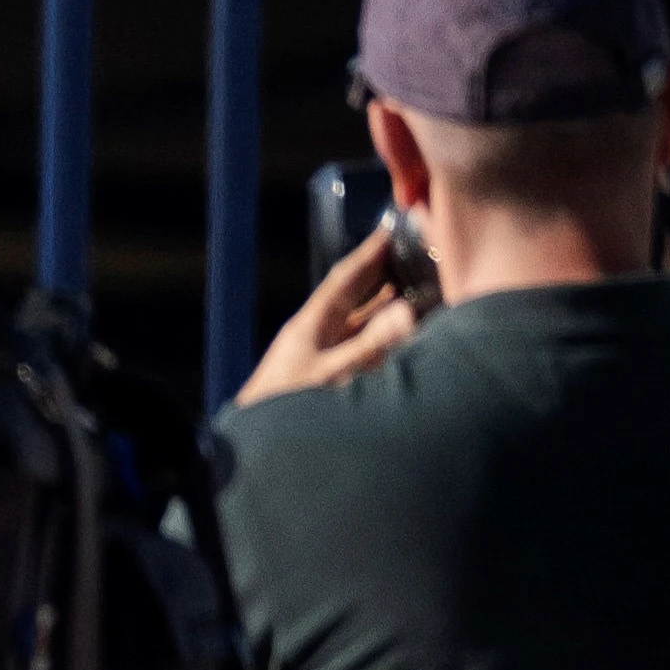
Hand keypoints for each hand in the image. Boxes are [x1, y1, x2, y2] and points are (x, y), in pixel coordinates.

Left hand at [241, 228, 421, 405]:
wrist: (255, 437)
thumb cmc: (286, 405)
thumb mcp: (331, 374)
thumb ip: (369, 346)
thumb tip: (407, 313)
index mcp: (312, 323)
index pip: (344, 279)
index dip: (367, 254)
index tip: (389, 232)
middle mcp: (316, 331)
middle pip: (352, 293)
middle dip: (379, 271)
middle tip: (410, 249)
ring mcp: (320, 350)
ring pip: (358, 317)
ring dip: (383, 300)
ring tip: (414, 282)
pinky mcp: (325, 370)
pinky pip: (358, 341)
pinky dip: (380, 330)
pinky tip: (398, 328)